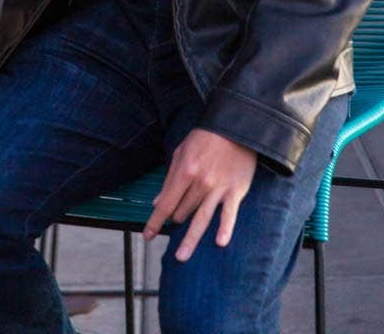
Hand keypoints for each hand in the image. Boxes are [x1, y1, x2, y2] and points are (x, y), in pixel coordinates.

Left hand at [142, 129, 256, 260]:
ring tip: (181, 257)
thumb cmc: (205, 138)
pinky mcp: (236, 190)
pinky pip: (229, 213)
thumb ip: (169, 179)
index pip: (165, 204)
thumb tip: (156, 203)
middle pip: (183, 212)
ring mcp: (218, 188)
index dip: (154, 222)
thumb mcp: (181, 152)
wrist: (235, 126)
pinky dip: (225, 228)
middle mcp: (200, 182)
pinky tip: (220, 242)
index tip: (147, 236)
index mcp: (185, 171)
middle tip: (176, 219)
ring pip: (201, 218)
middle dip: (176, 219)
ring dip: (190, 239)